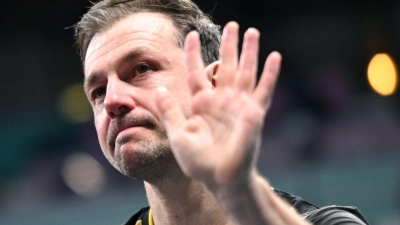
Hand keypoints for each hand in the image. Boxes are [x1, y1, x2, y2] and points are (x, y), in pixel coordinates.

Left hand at [154, 22, 281, 189]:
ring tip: (252, 31)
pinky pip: (263, 90)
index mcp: (201, 104)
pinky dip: (270, 74)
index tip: (192, 36)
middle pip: (224, 66)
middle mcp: (221, 101)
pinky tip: (274, 56)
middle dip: (229, 46)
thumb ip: (169, 111)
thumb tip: (157, 90)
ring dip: (249, 52)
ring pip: (245, 72)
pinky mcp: (254, 113)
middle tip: (232, 24)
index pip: (197, 73)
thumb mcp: (178, 135)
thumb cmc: (199, 161)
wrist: (220, 178)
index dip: (194, 54)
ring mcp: (239, 105)